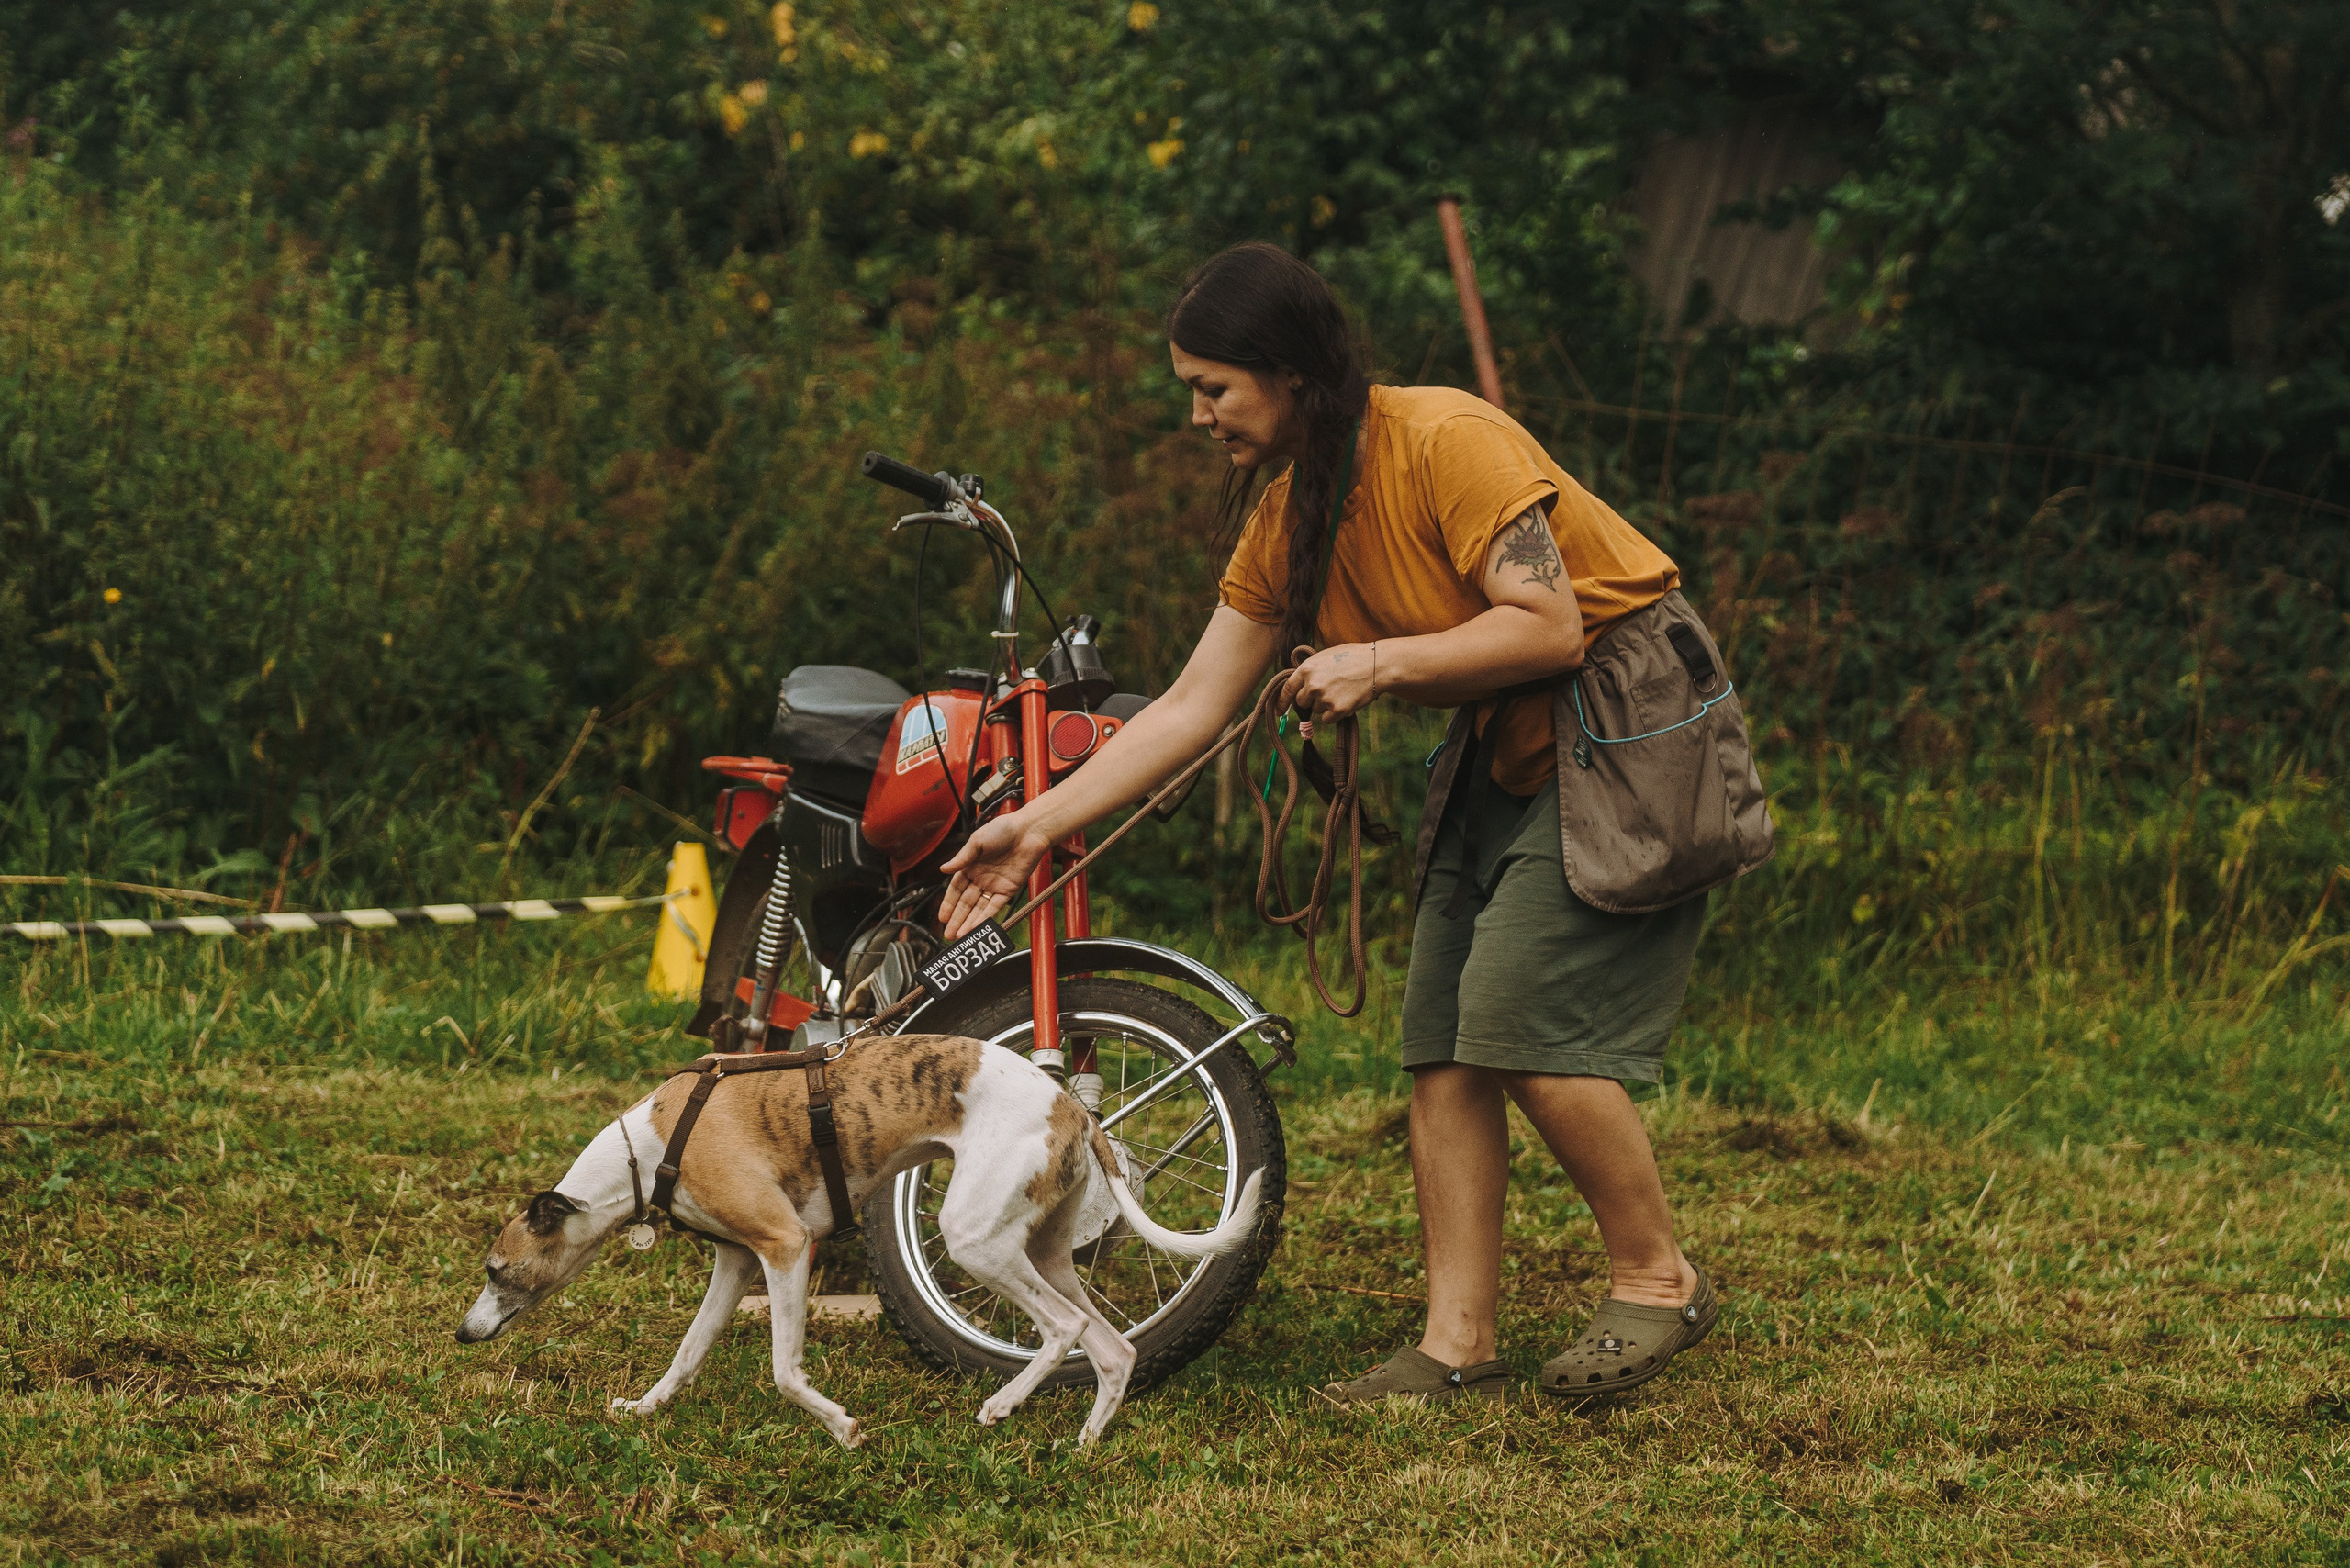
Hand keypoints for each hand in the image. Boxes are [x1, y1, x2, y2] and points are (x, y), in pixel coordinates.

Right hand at [938, 810, 1052, 938]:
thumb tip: (943, 869)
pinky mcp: (1009, 890)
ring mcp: (995, 885)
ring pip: (979, 909)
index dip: (949, 904)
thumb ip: (961, 858)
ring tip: (960, 936)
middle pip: (966, 903)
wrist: (1028, 831)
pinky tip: (977, 927)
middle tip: (949, 935)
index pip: (956, 890)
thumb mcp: (977, 841)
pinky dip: (986, 918)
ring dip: (970, 923)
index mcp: (970, 866)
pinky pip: (995, 907)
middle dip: (957, 919)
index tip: (942, 918)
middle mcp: (981, 878)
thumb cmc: (1003, 829)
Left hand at [1279, 642, 1377, 735]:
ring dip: (1325, 705)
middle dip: (1311, 699)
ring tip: (1342, 690)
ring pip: (1316, 710)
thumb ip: (1311, 670)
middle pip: (1301, 702)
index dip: (1281, 702)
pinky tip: (1347, 699)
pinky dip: (1335, 713)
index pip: (1286, 689)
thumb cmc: (1353, 657)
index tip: (1278, 711)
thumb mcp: (1326, 656)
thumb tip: (1300, 685)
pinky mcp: (1337, 710)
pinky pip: (1327, 719)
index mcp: (1307, 668)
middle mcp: (1312, 684)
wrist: (1377, 664)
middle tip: (1328, 690)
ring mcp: (1324, 698)